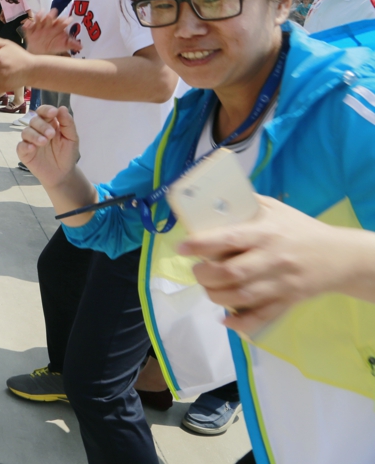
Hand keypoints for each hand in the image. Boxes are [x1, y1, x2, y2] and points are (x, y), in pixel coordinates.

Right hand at [17, 105, 80, 188]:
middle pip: (34, 120)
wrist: (63, 174)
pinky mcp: (25, 153)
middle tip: (51, 134)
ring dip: (34, 135)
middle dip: (42, 125)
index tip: (53, 113)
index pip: (43, 111)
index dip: (46, 110)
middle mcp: (38, 130)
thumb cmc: (67, 154)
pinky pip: (20, 146)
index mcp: (49, 123)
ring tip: (44, 142)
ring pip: (25, 131)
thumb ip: (68, 123)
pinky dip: (25, 146)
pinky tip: (32, 148)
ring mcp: (30, 141)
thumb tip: (62, 108)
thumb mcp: (72, 138)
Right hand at [23, 11, 80, 54]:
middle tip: (53, 14)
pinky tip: (27, 24)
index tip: (69, 20)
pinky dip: (27, 25)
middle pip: (50, 18)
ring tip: (39, 15)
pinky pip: (28, 27)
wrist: (40, 52)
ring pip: (38, 19)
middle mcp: (48, 25)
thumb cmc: (53, 46)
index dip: (65, 21)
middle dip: (51, 15)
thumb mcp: (63, 45)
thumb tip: (81, 47)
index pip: (62, 22)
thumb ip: (71, 44)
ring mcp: (38, 27)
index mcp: (57, 27)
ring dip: (39, 16)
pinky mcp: (30, 31)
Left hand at [178, 195, 350, 336]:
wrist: (339, 255)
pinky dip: (241, 322)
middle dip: (205, 275)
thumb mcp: (274, 208)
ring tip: (208, 289)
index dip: (201, 245)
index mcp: (265, 233)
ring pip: (242, 297)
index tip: (182, 247)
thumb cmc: (299, 229)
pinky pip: (262, 317)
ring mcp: (280, 283)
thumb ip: (245, 204)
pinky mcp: (288, 301)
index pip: (229, 239)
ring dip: (216, 297)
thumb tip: (210, 198)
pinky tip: (226, 319)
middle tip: (197, 271)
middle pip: (232, 273)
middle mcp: (272, 258)